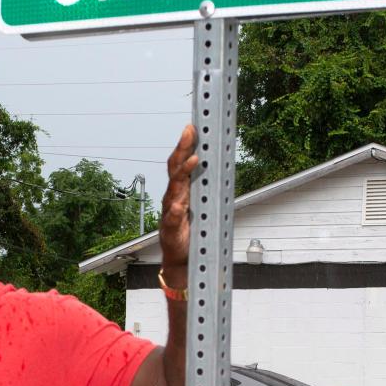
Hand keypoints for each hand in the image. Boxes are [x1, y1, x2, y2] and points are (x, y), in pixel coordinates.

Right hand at [158, 125, 198, 284]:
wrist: (180, 258)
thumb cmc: (188, 230)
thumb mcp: (198, 205)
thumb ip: (202, 187)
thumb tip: (216, 168)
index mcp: (179, 190)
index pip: (179, 163)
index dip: (184, 144)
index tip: (191, 127)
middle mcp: (172, 198)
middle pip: (175, 169)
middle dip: (182, 149)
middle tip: (189, 132)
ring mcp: (170, 212)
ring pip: (174, 189)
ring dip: (183, 174)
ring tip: (193, 160)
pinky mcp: (172, 230)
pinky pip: (173, 219)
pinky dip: (176, 212)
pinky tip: (180, 206)